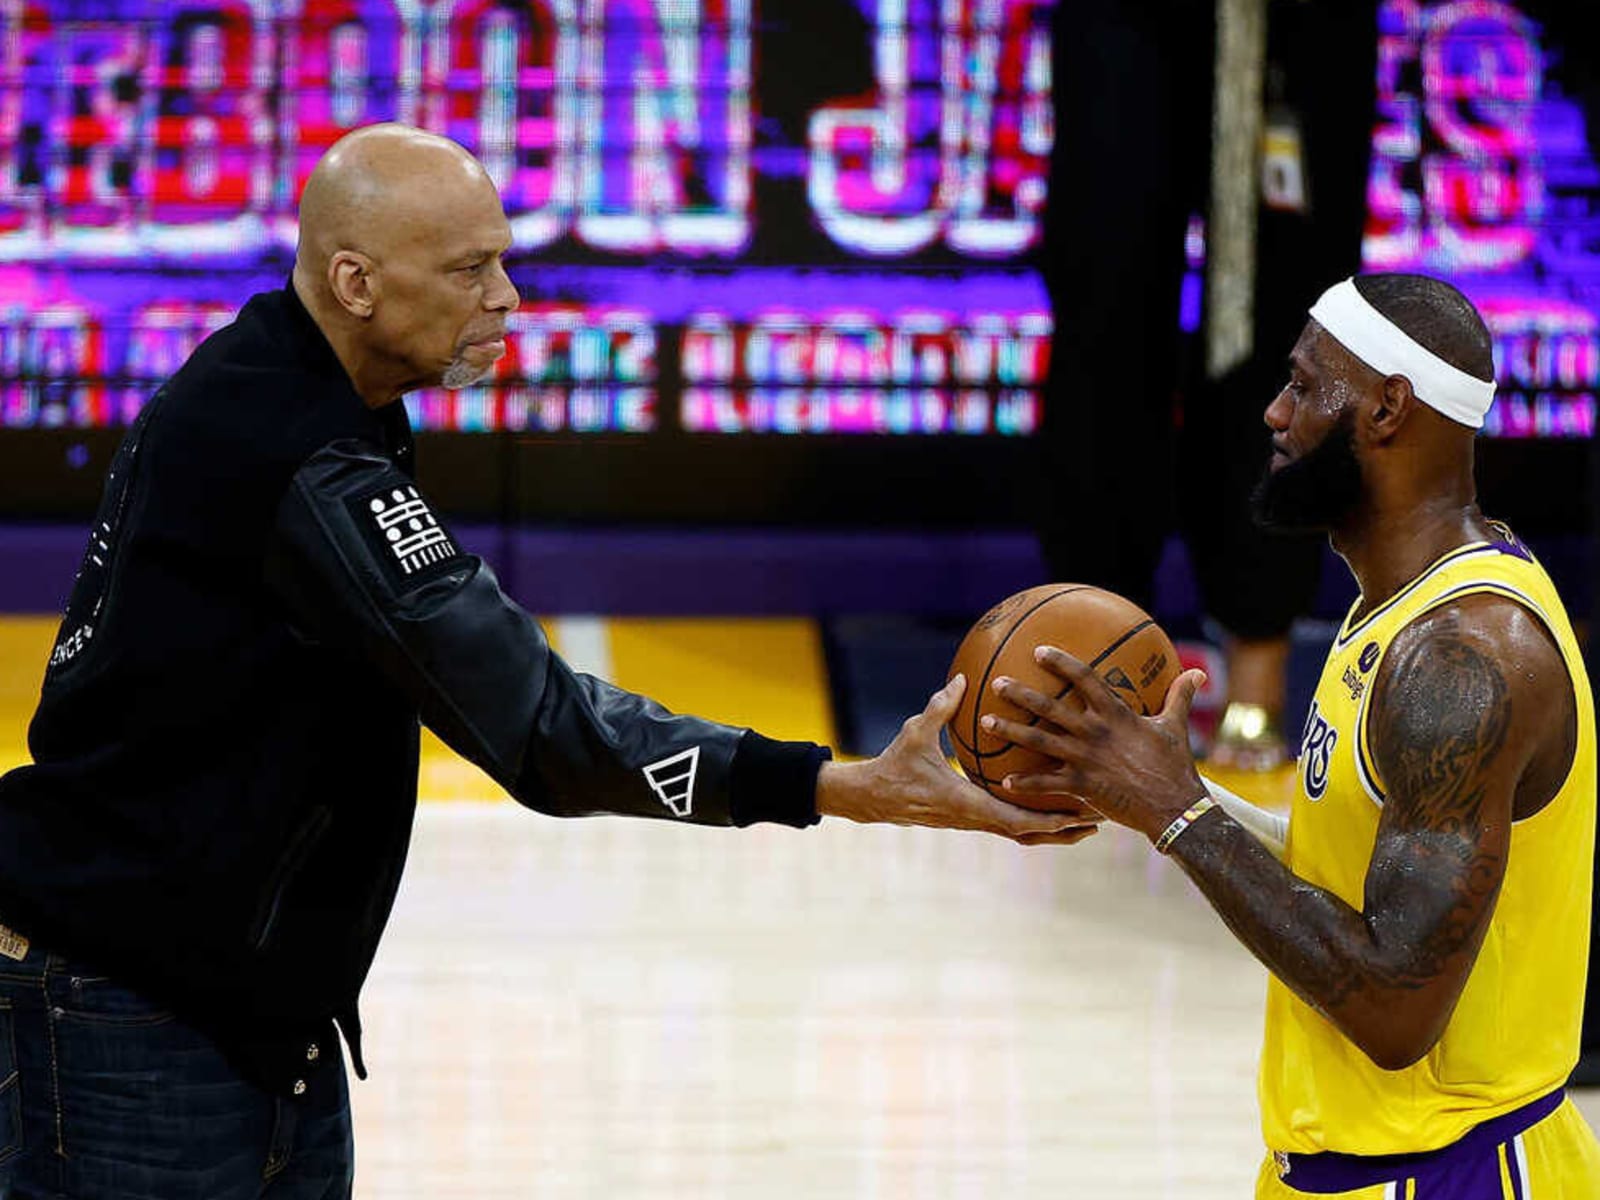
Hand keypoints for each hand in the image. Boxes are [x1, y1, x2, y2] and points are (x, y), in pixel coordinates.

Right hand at [817, 675, 1101, 844]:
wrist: (872, 797)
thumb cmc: (893, 764)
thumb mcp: (915, 732)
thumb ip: (940, 707)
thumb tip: (963, 679)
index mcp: (965, 803)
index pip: (1014, 819)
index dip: (1049, 820)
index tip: (1078, 814)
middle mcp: (973, 819)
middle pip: (1028, 834)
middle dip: (1063, 831)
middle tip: (1098, 820)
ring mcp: (972, 822)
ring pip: (1020, 835)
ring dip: (1052, 832)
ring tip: (1084, 824)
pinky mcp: (969, 819)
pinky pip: (1007, 825)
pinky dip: (1032, 823)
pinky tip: (1048, 809)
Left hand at [982, 648, 1208, 843]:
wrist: (1174, 807)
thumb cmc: (1176, 765)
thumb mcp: (1176, 727)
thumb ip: (1180, 697)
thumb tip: (1199, 673)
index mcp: (1115, 714)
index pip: (1084, 679)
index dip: (1061, 662)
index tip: (1038, 651)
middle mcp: (1094, 732)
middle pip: (1050, 708)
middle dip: (1020, 693)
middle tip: (996, 683)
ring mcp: (1084, 759)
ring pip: (1039, 742)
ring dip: (1010, 732)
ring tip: (985, 722)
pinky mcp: (1081, 786)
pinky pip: (1046, 783)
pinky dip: (1025, 782)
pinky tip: (1004, 781)